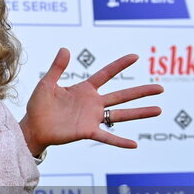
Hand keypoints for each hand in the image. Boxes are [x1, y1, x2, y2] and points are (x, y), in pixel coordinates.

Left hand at [21, 48, 162, 154]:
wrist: (32, 127)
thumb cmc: (39, 106)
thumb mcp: (47, 84)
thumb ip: (57, 68)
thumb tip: (65, 49)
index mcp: (84, 90)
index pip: (106, 74)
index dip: (119, 65)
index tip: (135, 56)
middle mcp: (93, 103)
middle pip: (122, 95)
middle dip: (141, 92)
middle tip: (160, 88)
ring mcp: (92, 118)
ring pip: (121, 114)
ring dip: (140, 113)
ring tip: (159, 110)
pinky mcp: (87, 131)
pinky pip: (107, 136)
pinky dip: (120, 141)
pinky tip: (135, 144)